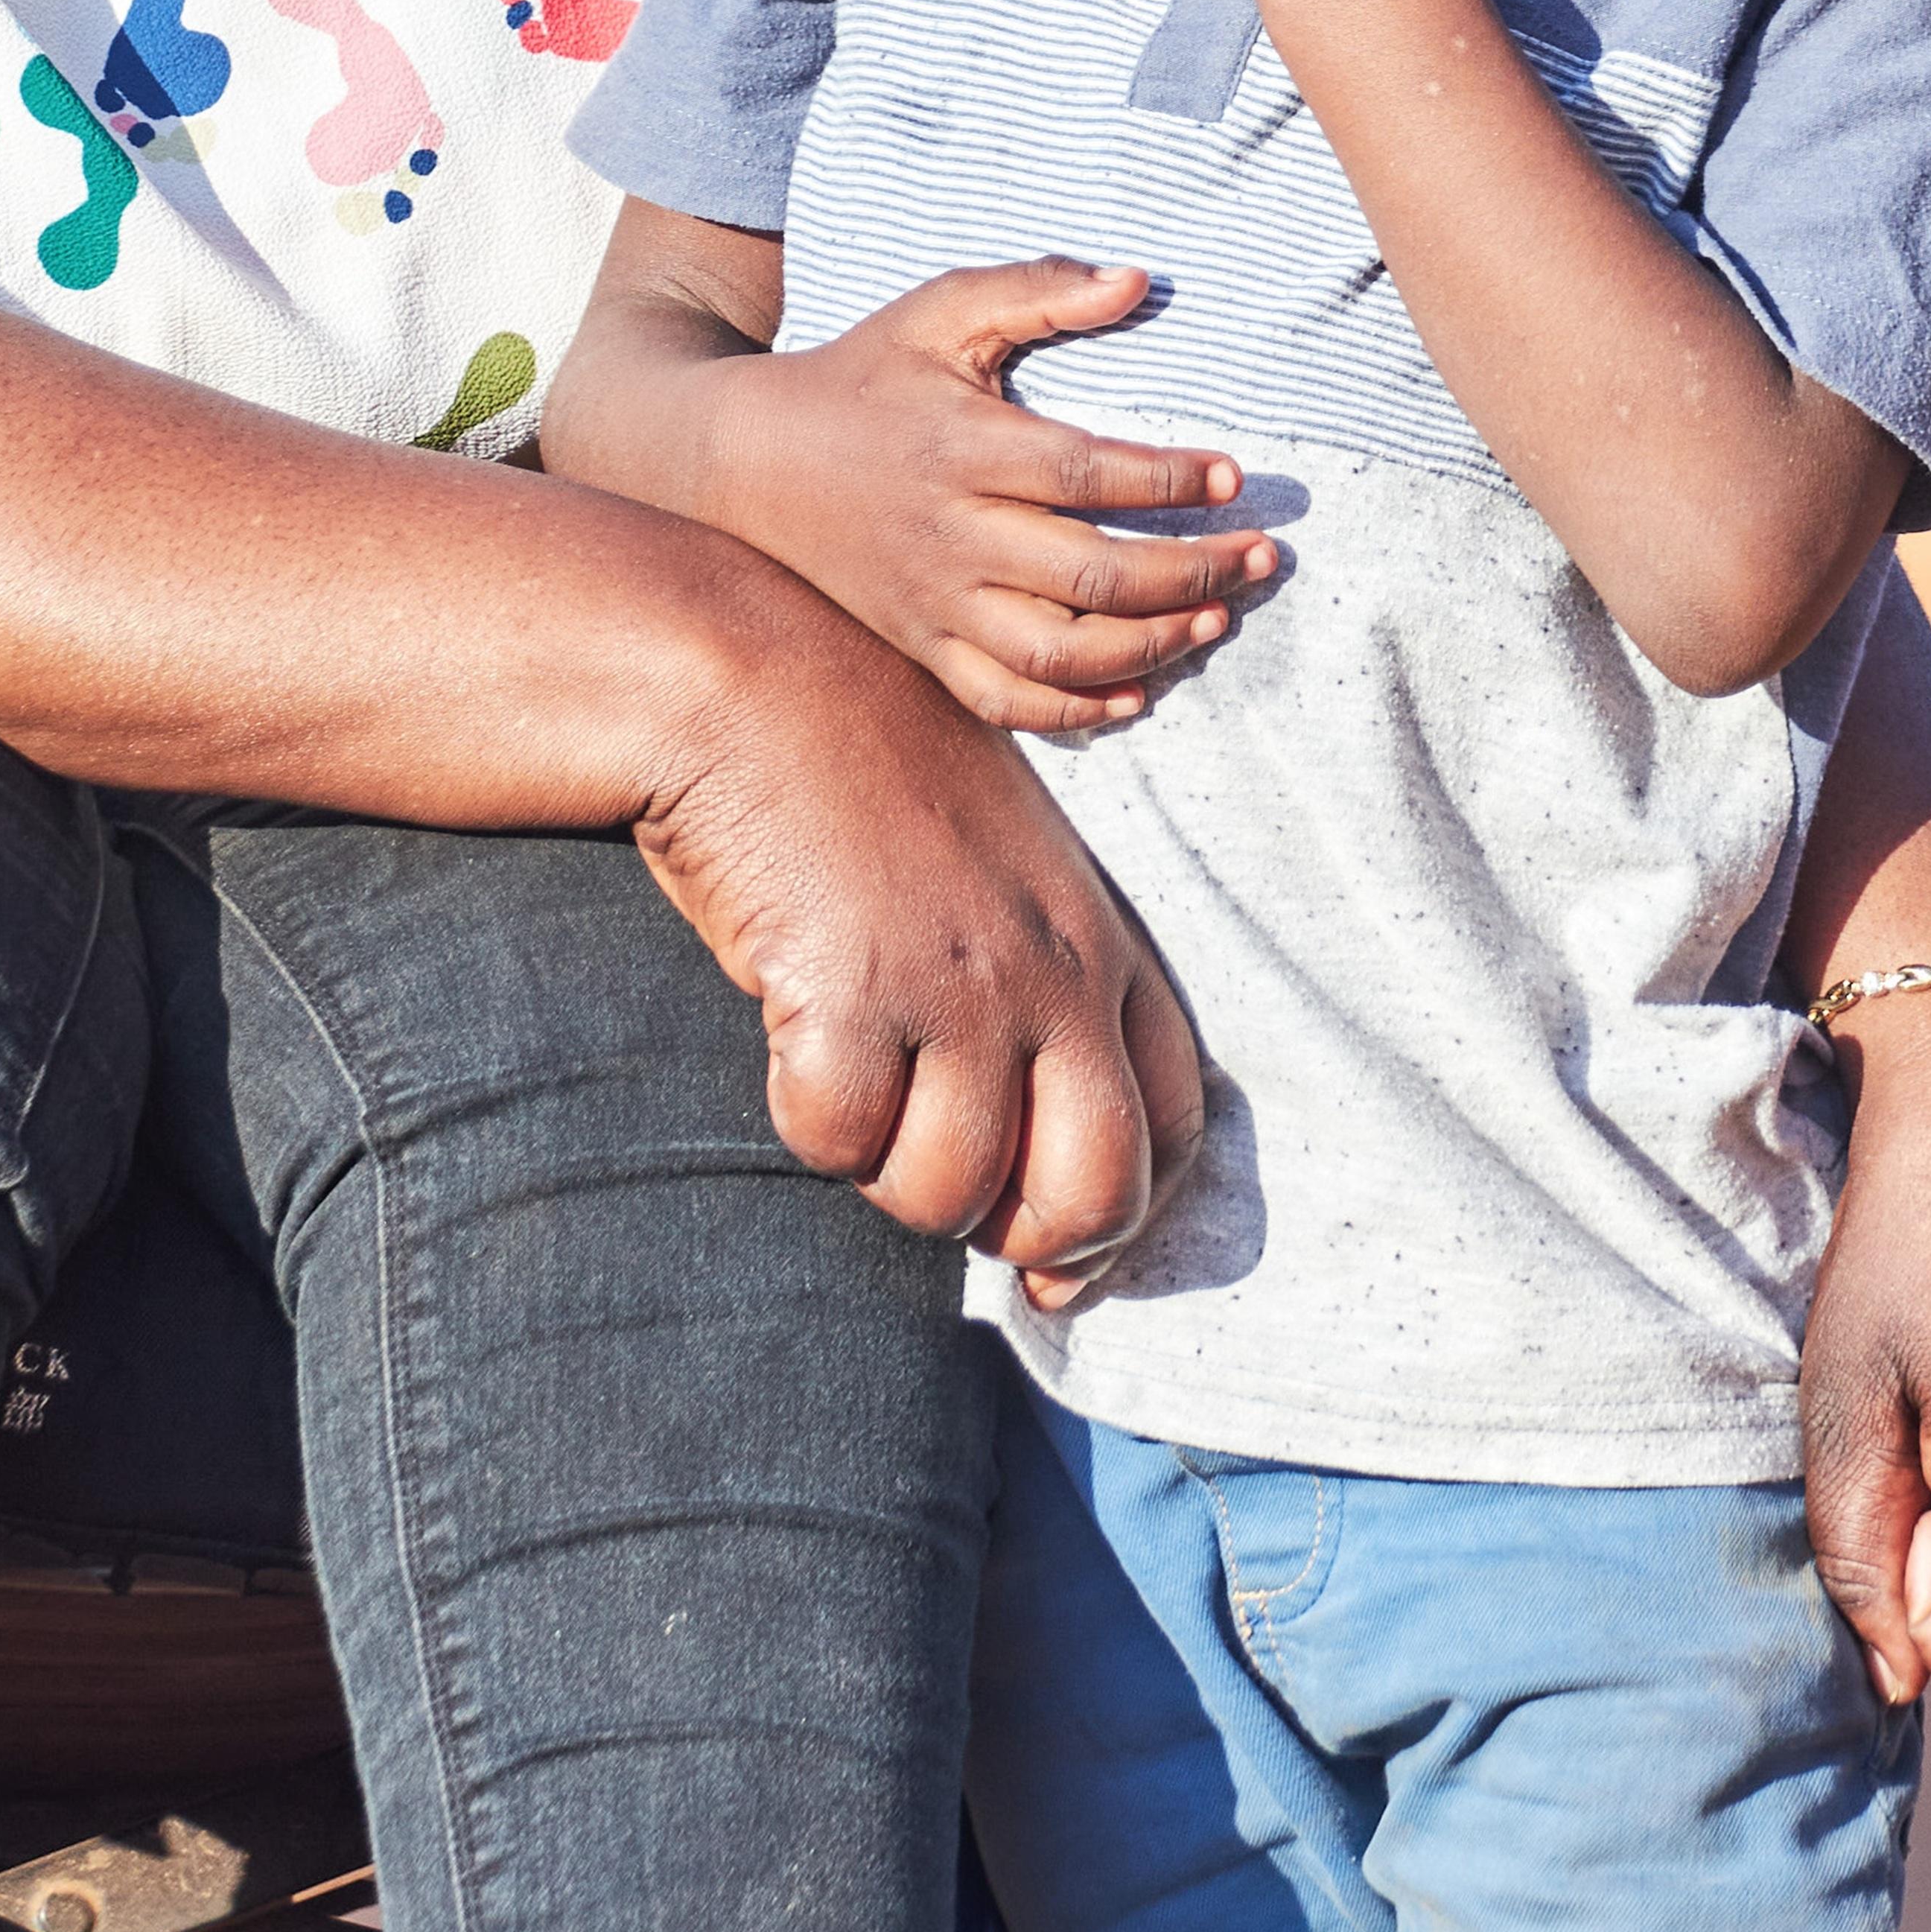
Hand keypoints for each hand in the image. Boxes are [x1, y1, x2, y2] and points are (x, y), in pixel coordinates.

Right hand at [636, 605, 1208, 1298]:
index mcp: (1100, 937)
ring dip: (886, 1173)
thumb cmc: (860, 760)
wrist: (750, 675)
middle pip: (1097, 1192)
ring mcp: (956, 988)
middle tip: (949, 1203)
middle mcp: (1051, 973)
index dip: (1121, 1219)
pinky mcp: (851, 998)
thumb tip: (1025, 1122)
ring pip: (948, 1195)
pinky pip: (835, 1141)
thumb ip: (1040, 967)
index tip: (1053, 1256)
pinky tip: (786, 1045)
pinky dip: (804, 1120)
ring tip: (849, 1087)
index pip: (1180, 1126)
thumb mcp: (1001, 852)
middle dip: (1024, 1239)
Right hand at [698, 260, 1279, 732]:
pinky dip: (1075, 711)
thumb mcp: (938, 311)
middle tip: (1262, 557)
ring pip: (1059, 651)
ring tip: (1217, 619)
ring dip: (1153, 644)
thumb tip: (1139, 280)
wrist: (751, 459)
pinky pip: (1004, 701)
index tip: (1234, 477)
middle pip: (1092, 573)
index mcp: (961, 446)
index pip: (1088, 474)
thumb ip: (1037, 289)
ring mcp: (934, 600)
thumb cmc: (864, 374)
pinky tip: (1138, 692)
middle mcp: (950, 532)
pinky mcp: (922, 644)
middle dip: (1195, 572)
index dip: (1172, 480)